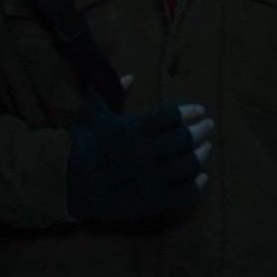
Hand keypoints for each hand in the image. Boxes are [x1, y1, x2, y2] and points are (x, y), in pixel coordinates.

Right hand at [66, 74, 215, 223]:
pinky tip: (202, 178)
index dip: (189, 112)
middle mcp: (145, 154)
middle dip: (200, 131)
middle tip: (208, 126)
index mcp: (132, 130)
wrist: (68, 184)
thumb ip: (109, 91)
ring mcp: (150, 179)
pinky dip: (197, 185)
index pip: (170, 117)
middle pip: (183, 139)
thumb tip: (130, 75)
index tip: (199, 110)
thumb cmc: (81, 145)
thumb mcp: (91, 113)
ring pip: (187, 165)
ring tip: (207, 147)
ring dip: (201, 154)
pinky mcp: (152, 201)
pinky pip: (183, 194)